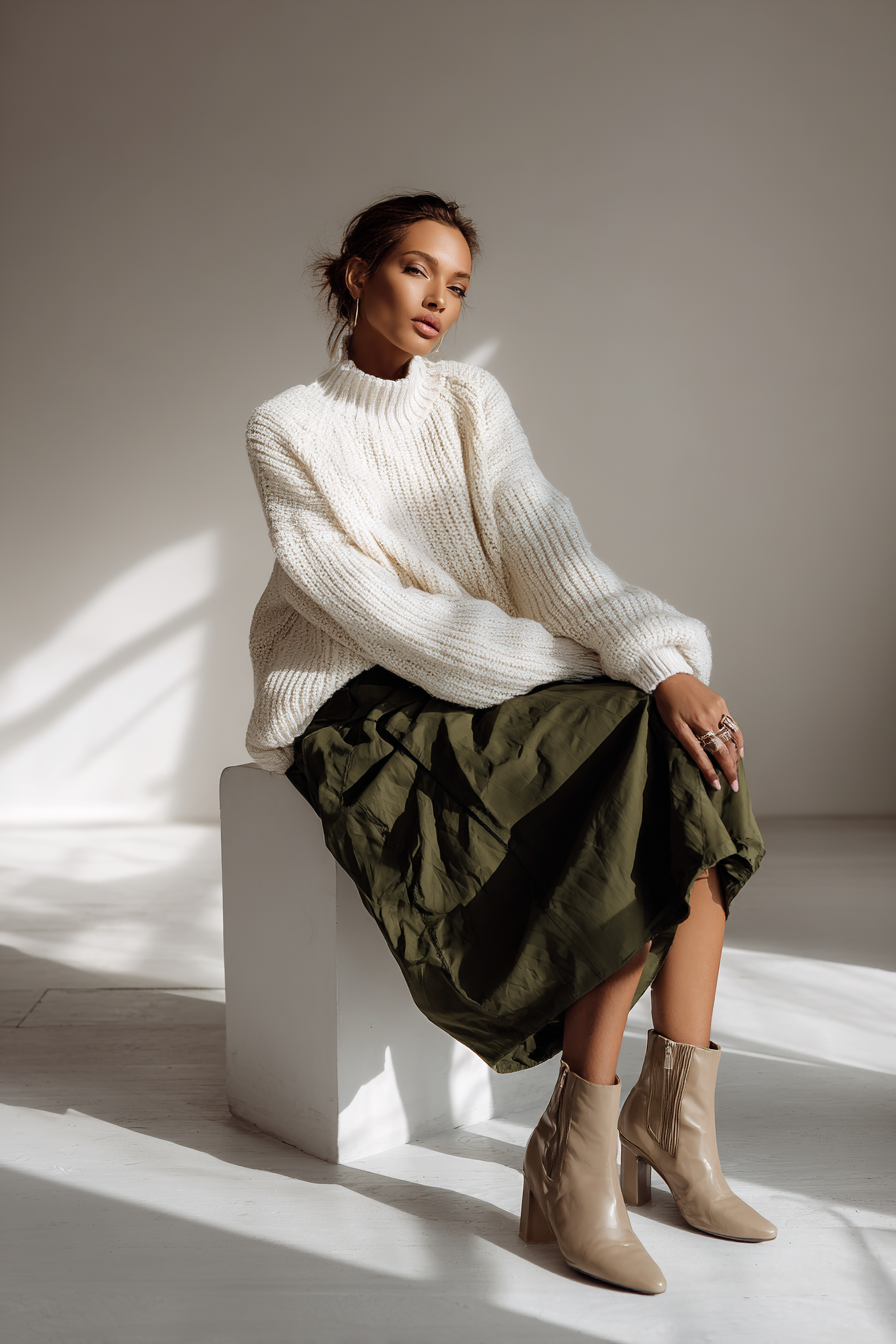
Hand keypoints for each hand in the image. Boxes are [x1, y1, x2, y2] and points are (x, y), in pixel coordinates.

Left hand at [652, 673, 744, 792]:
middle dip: (731, 768)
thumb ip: (690, 744)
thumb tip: (703, 762)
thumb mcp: (674, 726)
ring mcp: (718, 709)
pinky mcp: (721, 703)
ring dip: (736, 756)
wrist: (671, 676)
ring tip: (736, 770)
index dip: (715, 771)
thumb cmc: (667, 702)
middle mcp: (711, 717)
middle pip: (725, 747)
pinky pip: (733, 725)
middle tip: (734, 784)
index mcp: (698, 724)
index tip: (719, 786)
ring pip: (732, 737)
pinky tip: (739, 750)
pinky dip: (738, 739)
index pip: (712, 753)